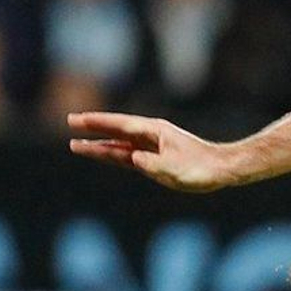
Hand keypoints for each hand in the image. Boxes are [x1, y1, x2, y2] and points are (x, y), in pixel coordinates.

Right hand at [68, 112, 242, 191]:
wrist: (222, 170)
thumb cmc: (201, 168)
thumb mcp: (176, 169)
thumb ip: (152, 164)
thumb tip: (133, 159)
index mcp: (154, 132)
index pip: (119, 125)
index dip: (97, 123)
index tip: (76, 120)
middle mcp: (151, 136)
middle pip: (115, 131)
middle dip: (92, 128)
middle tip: (68, 122)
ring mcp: (153, 146)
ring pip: (120, 144)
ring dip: (99, 144)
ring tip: (76, 144)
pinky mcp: (156, 158)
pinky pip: (129, 154)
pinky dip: (114, 153)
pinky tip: (102, 152)